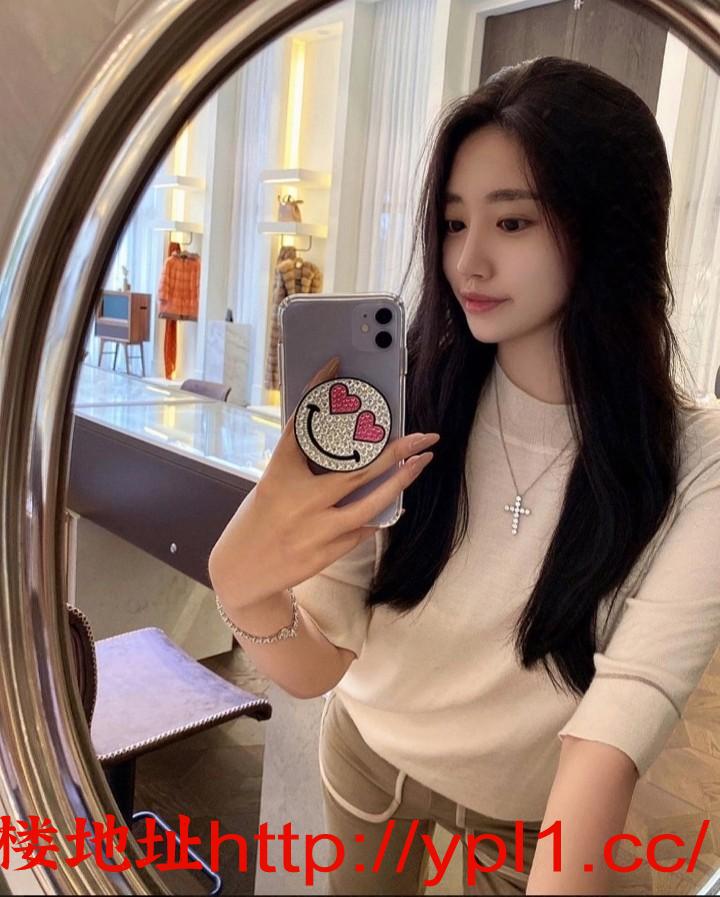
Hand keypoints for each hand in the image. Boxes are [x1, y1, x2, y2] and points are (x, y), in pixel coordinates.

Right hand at [208, 356, 438, 606]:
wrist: (241, 570)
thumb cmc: (260, 517)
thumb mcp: (274, 482)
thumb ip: (306, 464)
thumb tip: (353, 441)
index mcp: (279, 473)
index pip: (302, 424)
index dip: (317, 391)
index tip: (336, 365)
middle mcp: (298, 499)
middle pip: (357, 469)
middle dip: (396, 451)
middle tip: (424, 436)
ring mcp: (314, 529)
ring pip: (370, 503)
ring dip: (400, 481)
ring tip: (422, 462)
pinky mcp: (325, 554)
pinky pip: (361, 530)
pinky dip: (374, 515)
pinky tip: (388, 504)